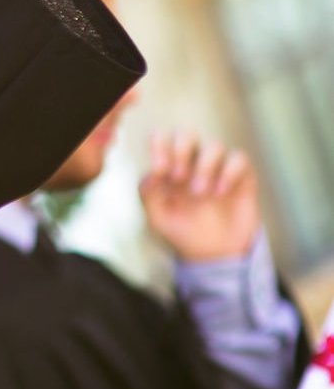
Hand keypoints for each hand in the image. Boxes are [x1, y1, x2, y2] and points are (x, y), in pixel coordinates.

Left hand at [141, 129, 260, 263]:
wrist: (214, 254)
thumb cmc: (182, 231)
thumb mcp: (157, 217)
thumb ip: (148, 194)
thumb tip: (151, 174)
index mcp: (169, 166)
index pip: (161, 139)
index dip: (159, 145)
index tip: (160, 169)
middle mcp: (193, 162)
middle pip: (187, 134)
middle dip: (180, 150)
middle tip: (178, 177)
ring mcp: (218, 168)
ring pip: (214, 146)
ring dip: (204, 166)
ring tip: (199, 192)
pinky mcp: (241, 177)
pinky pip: (239, 158)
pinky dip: (229, 171)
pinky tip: (220, 192)